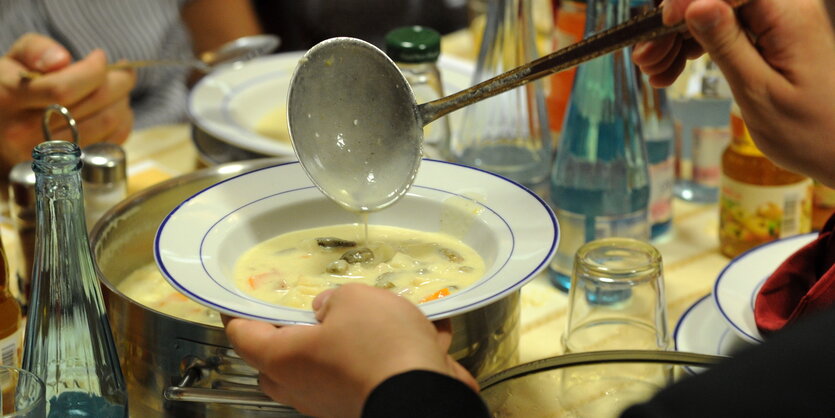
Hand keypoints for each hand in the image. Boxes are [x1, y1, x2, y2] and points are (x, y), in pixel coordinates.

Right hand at [0, 33, 135, 169]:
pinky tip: (116, 111)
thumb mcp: (9, 62)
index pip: (63, 89)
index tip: (100, 57)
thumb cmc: (6, 91)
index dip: (92, 70)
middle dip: (118, 82)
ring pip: (106, 123)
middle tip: (122, 72)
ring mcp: (47, 155)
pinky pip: (109, 143)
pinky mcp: (66, 167)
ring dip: (122, 102)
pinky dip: (122, 124)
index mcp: (9, 98)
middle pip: (92, 106)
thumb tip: (62, 59)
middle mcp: (24, 131)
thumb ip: (34, 50)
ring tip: (119, 90)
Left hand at [225, 283, 477, 417]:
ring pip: (323, 371)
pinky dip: (386, 356)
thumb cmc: (378, 346)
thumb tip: (329, 310)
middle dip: (285, 339)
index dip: (236, 314)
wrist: (425, 396)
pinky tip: (419, 334)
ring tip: (375, 316)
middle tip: (303, 313)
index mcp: (284, 359)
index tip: (232, 304)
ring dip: (341, 345)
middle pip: (277, 363)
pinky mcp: (364, 405)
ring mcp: (332, 403)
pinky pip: (367, 376)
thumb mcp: (354, 299)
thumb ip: (334, 299)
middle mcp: (302, 387)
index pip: (243, 336)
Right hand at [633, 0, 834, 186]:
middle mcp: (784, 8)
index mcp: (788, 15)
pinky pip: (722, 28)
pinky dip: (693, 47)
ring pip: (711, 12)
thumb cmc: (810, 131)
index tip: (662, 25)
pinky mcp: (768, 35)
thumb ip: (727, 45)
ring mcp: (776, 21)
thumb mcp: (759, 92)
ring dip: (677, 38)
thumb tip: (695, 4)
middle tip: (647, 60)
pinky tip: (671, 70)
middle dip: (674, 23)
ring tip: (654, 72)